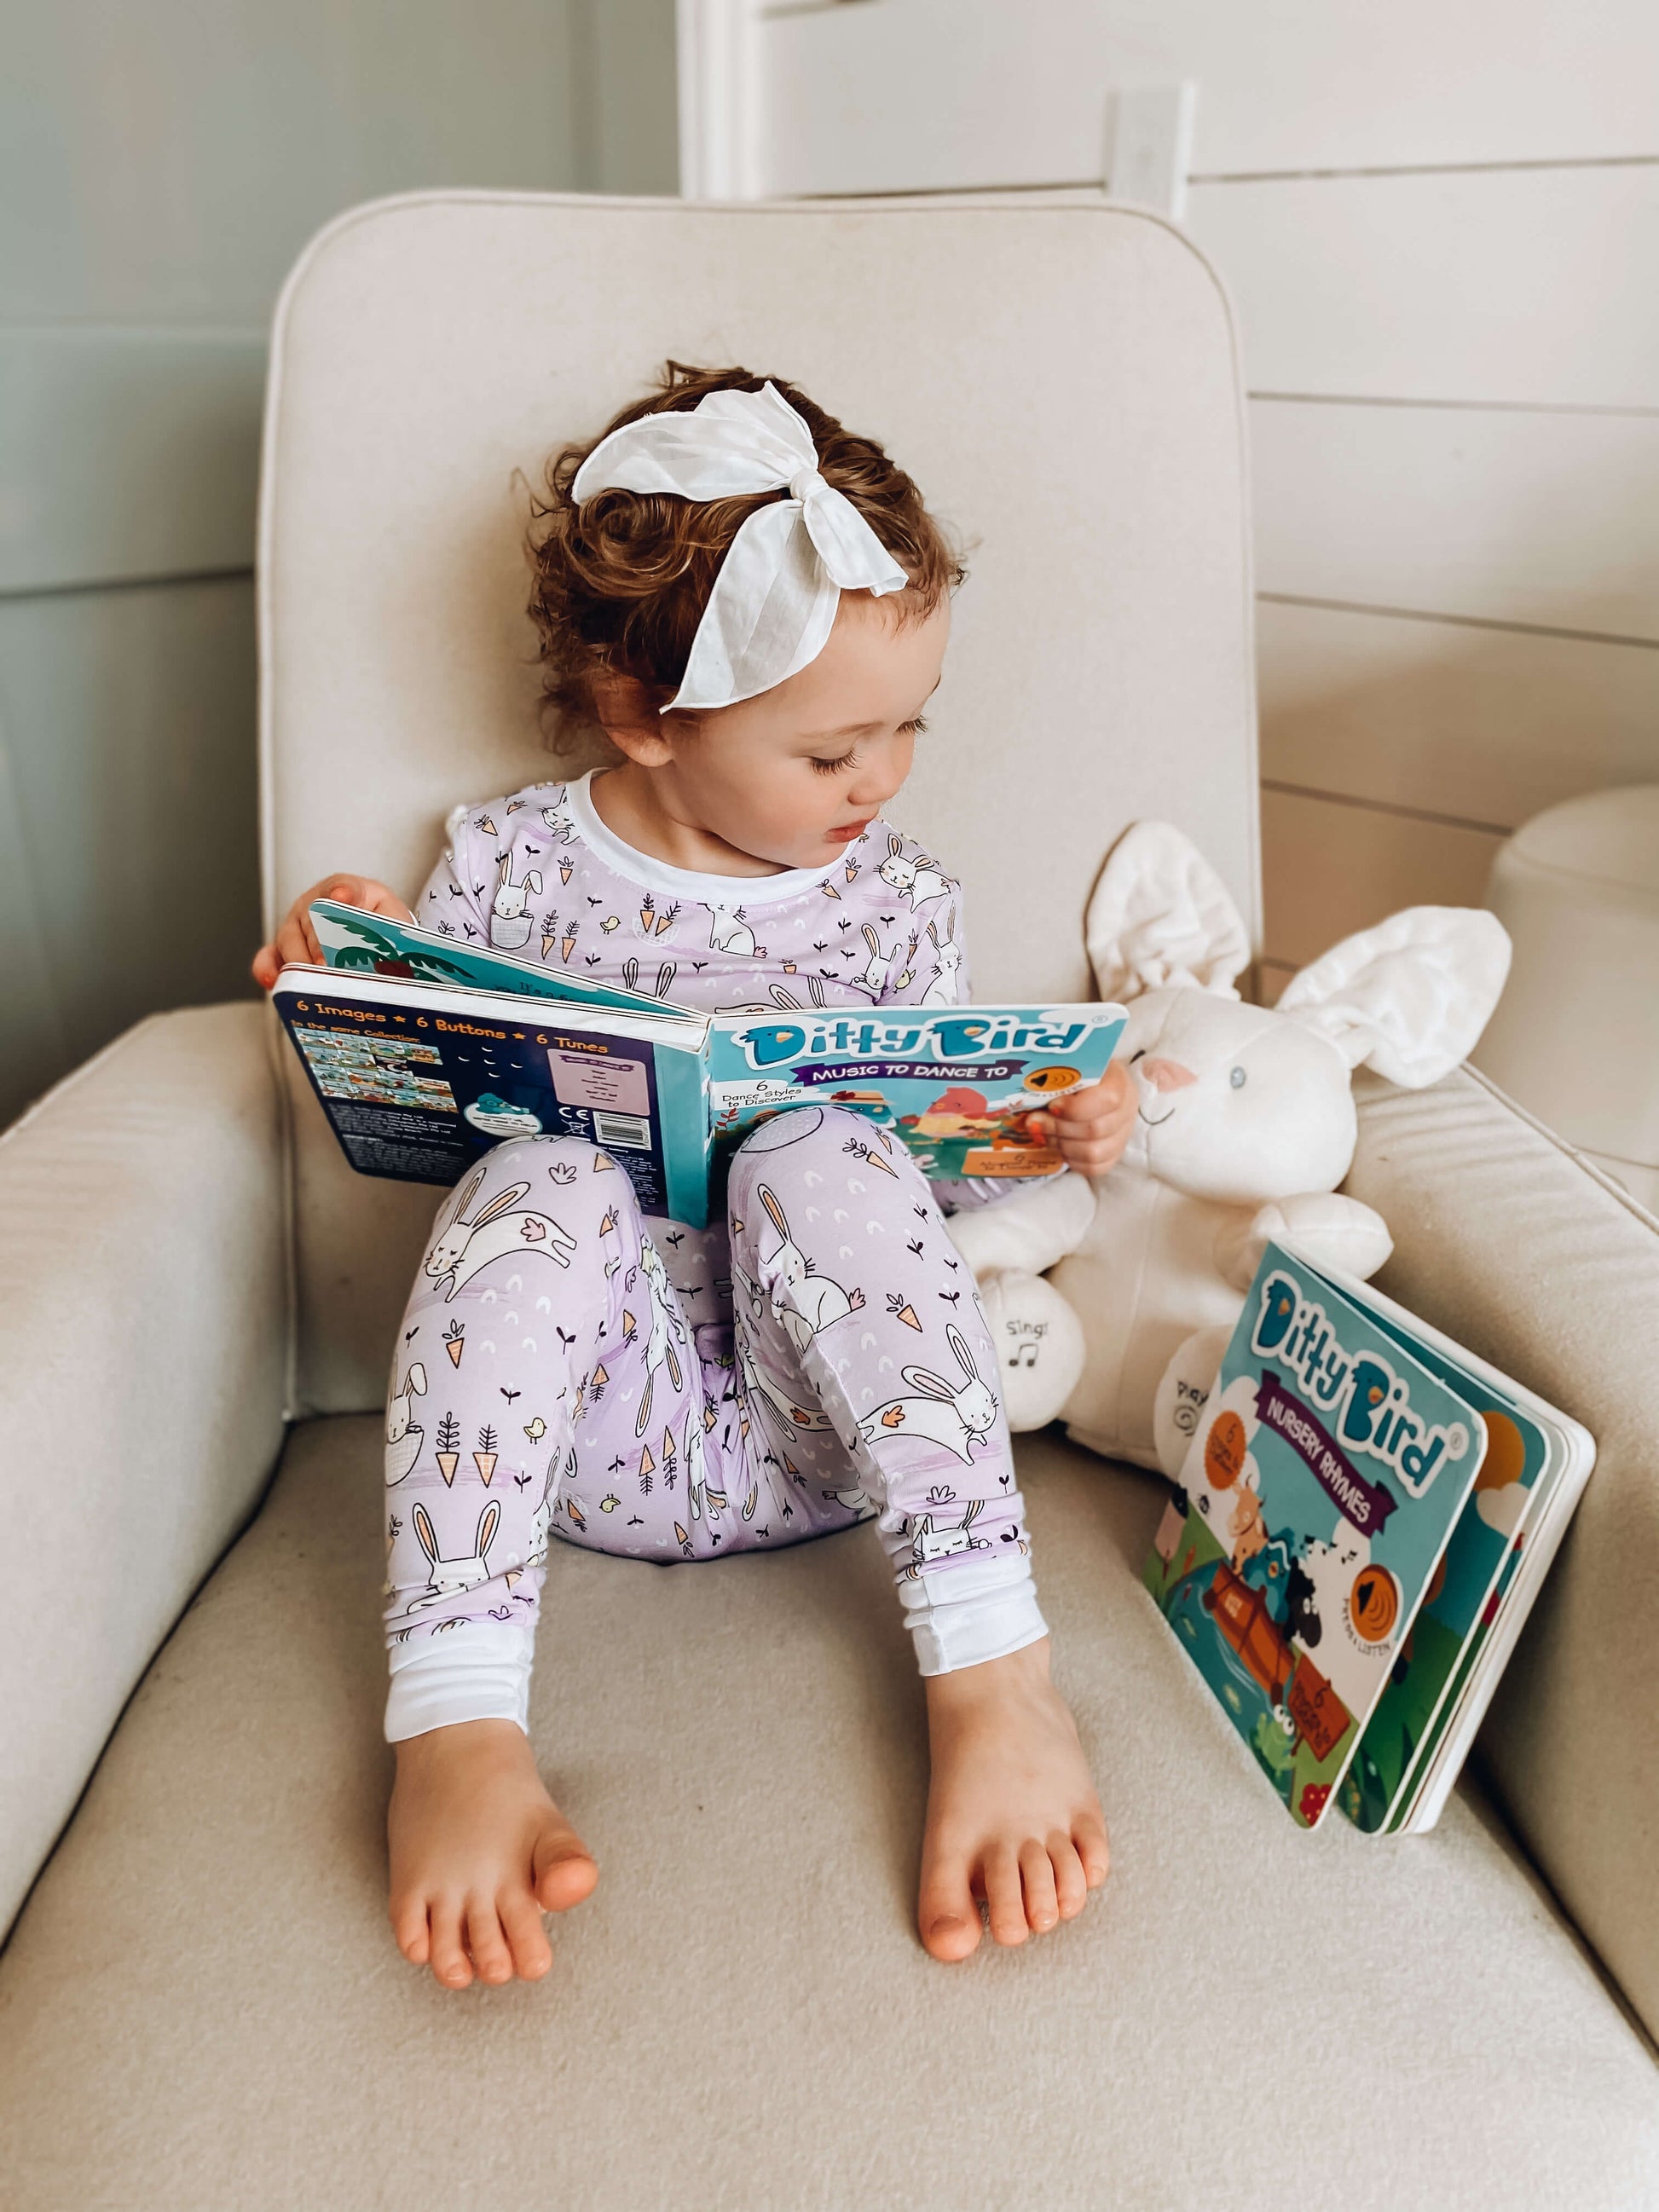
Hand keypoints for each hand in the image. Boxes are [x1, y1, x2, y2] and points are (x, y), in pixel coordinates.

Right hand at [250, 873, 413, 989]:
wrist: (374, 939)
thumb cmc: (382, 929)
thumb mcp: (395, 923)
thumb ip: (394, 929)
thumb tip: (392, 953)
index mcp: (348, 890)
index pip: (344, 886)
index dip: (344, 893)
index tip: (344, 896)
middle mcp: (316, 903)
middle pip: (312, 918)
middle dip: (320, 943)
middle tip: (328, 962)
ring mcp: (297, 925)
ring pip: (289, 940)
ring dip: (300, 961)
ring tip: (312, 979)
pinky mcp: (284, 948)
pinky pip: (270, 956)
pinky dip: (270, 968)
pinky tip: (275, 980)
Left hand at [1027, 1060, 1136, 1177]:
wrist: (1088, 1085)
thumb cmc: (1073, 1073)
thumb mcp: (1066, 1067)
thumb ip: (1052, 1078)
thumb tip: (1025, 1096)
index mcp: (1118, 1080)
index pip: (1108, 1099)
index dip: (1076, 1108)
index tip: (1052, 1106)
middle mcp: (1126, 1108)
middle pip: (1096, 1129)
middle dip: (1058, 1128)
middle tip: (1034, 1122)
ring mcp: (1123, 1133)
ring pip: (1095, 1153)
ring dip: (1062, 1145)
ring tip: (1044, 1134)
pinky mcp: (1115, 1153)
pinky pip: (1095, 1167)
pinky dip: (1072, 1160)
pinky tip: (1059, 1146)